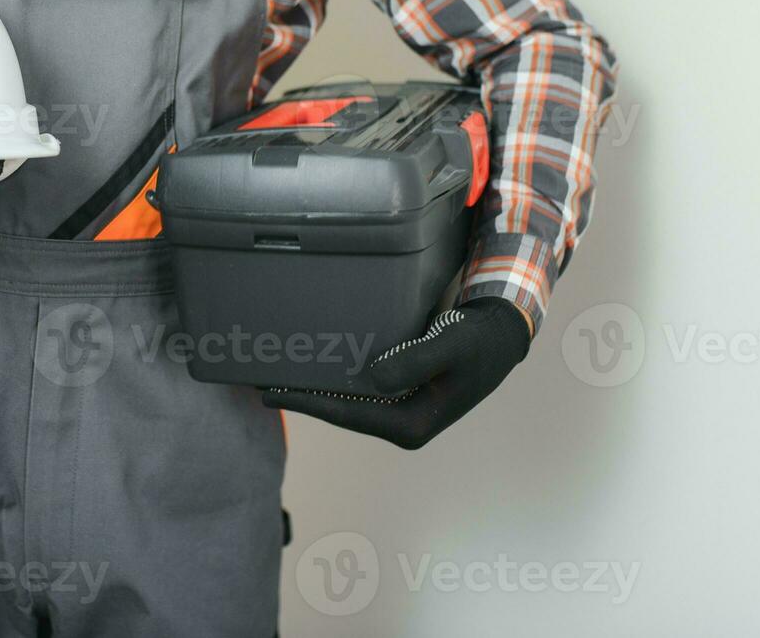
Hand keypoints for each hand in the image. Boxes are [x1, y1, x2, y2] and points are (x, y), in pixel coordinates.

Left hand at [263, 297, 530, 449]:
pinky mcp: (399, 393)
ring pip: (346, 401)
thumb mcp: (450, 348)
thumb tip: (372, 379)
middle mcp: (401, 423)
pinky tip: (311, 363)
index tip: (269, 392)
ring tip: (275, 373)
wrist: (500, 335)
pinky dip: (333, 378)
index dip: (306, 403)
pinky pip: (358, 388)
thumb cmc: (478, 342)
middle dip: (302, 398)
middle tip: (258, 381)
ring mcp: (399, 409)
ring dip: (314, 388)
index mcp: (411, 425)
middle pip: (340, 412)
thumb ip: (413, 362)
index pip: (346, 415)